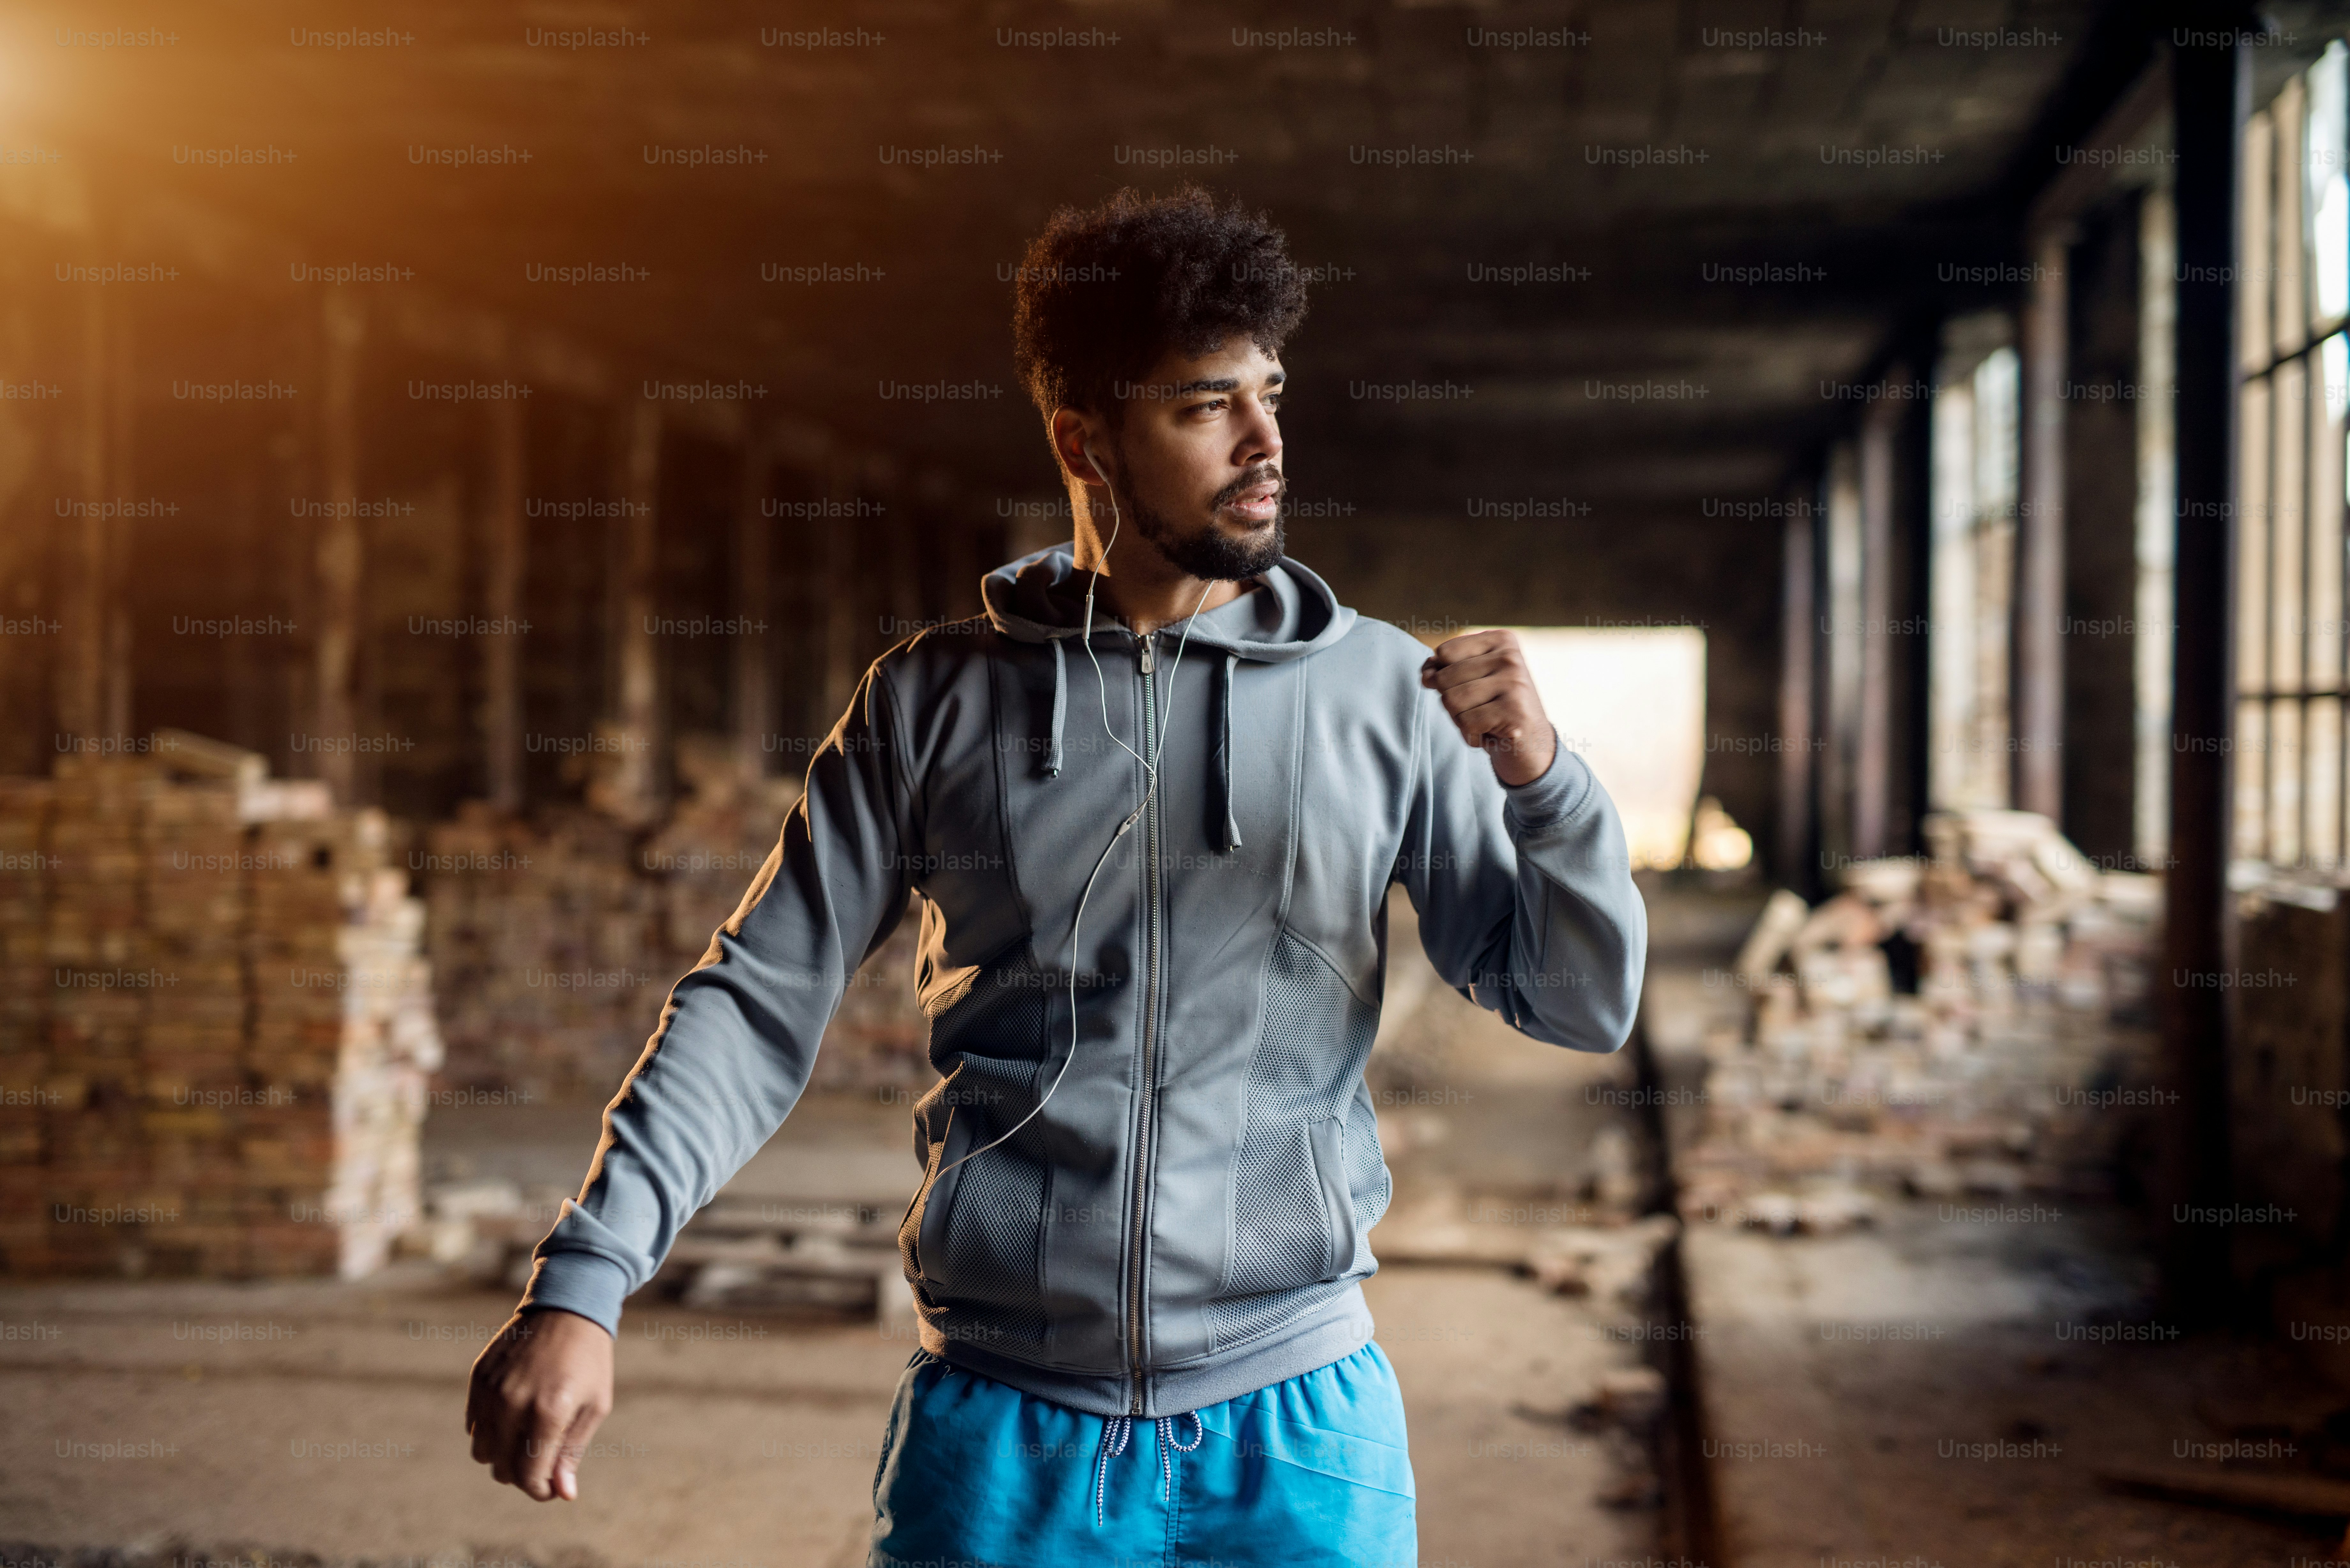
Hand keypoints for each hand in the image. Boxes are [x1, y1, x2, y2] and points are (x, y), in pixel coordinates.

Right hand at [466, 1307, 613, 1500]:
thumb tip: (562, 1494)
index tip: (551, 1488)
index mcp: (548, 1412)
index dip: (540, 1491)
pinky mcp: (478, 1378)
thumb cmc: (589, 1360)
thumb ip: (572, 1452)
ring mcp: (491, 1390)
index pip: (530, 1475)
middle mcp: (513, 1402)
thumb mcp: (595, 1406)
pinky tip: (513, 1417)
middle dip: (523, 1475)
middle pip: (503, 1468)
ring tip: (527, 1438)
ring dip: (503, 1456)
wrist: (568, 1307)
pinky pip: (473, 1426)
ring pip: (482, 1452)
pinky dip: (490, 1431)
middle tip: (543, 1462)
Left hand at [1420, 630, 1556, 786]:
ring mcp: (1515, 683)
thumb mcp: (1468, 681)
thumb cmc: (1493, 709)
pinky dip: (1472, 735)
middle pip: (1445, 678)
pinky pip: (1466, 723)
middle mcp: (1510, 656)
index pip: (1444, 652)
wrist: (1530, 745)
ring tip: (1484, 720)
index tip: (1470, 687)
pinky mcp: (1515, 711)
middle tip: (1479, 709)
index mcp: (1500, 640)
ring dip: (1460, 720)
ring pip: (1451, 701)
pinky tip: (1492, 733)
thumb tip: (1426, 674)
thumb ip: (1442, 669)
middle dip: (1452, 702)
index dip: (1443, 676)